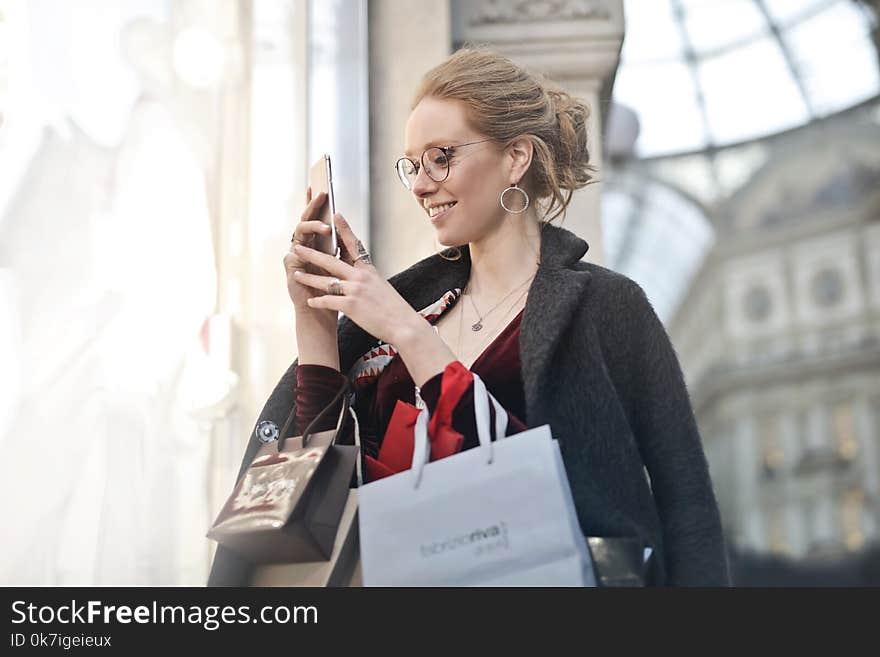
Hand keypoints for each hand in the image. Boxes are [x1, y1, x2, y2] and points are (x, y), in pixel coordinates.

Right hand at [284, 188, 335, 317]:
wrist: (324, 311)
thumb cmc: (334, 287)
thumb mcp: (342, 262)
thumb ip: (342, 243)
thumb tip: (344, 221)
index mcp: (316, 242)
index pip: (314, 217)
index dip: (314, 202)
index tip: (319, 184)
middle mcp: (304, 246)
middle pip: (306, 220)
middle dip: (313, 206)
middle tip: (322, 193)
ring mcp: (295, 255)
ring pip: (300, 233)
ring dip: (312, 227)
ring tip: (327, 227)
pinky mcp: (291, 268)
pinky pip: (294, 254)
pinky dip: (303, 250)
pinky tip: (308, 246)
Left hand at [290, 213, 423, 345]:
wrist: (403, 324)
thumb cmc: (394, 309)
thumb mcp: (382, 286)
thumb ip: (368, 279)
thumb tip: (359, 274)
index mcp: (369, 270)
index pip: (354, 245)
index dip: (344, 229)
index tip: (336, 214)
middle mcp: (361, 277)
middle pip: (331, 262)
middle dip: (312, 254)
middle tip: (297, 247)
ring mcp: (355, 290)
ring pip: (326, 281)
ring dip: (309, 278)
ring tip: (296, 275)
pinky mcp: (351, 306)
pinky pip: (328, 301)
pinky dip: (318, 302)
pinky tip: (310, 302)